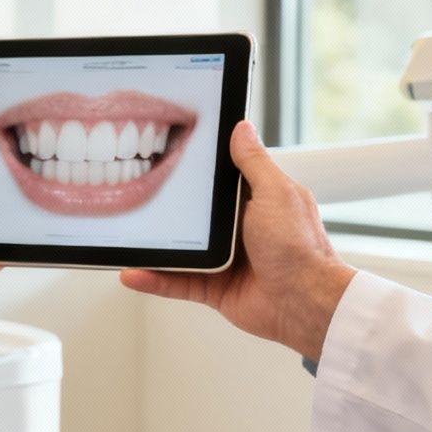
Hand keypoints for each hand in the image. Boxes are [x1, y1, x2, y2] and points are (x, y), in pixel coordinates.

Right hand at [118, 120, 354, 361]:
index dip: (195, 170)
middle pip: (192, 215)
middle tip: (136, 194)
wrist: (305, 302)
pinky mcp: (214, 287)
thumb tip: (241, 129)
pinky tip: (133, 272)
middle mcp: (238, 230)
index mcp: (254, 201)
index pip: (218, 180)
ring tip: (126, 235)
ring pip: (179, 249)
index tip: (168, 156)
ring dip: (153, 246)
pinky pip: (176, 282)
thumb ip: (253, 162)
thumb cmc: (301, 249)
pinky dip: (154, 279)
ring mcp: (224, 259)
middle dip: (168, 209)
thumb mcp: (275, 192)